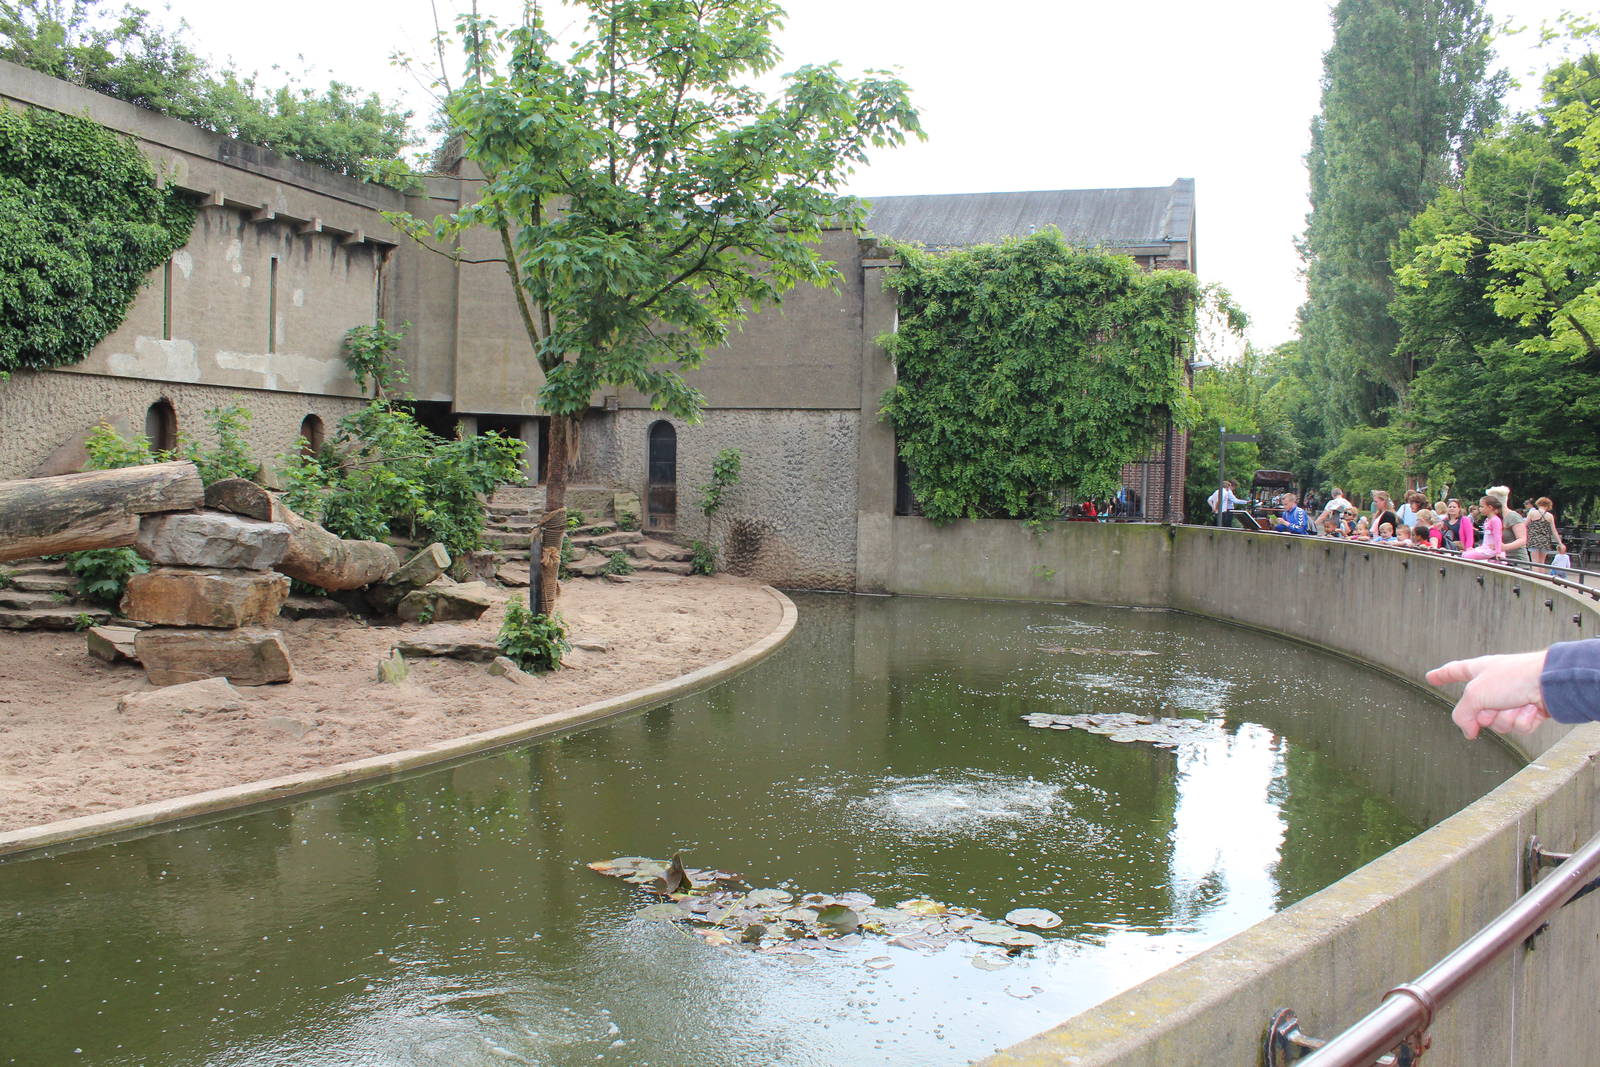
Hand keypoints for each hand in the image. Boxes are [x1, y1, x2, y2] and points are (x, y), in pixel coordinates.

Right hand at [1426, 651, 1548, 738]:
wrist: (1550, 683)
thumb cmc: (1513, 677)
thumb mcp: (1475, 694)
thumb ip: (1463, 715)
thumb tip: (1468, 732)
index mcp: (1479, 671)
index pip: (1454, 672)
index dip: (1442, 675)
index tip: (1431, 677)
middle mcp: (1494, 685)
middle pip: (1477, 711)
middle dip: (1486, 714)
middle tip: (1494, 706)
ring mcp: (1512, 699)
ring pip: (1499, 723)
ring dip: (1507, 717)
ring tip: (1517, 704)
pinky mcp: (1528, 711)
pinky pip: (1518, 727)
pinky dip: (1523, 720)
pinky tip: (1531, 708)